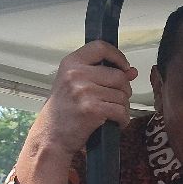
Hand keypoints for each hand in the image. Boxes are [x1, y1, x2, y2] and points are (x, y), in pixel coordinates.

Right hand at [17, 41, 138, 183]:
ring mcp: (84, 91)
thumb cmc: (64, 111)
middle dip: (124, 90)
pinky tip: (115, 123)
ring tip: (111, 114)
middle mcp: (77, 73)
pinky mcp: (92, 109)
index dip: (118, 56)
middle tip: (115, 101)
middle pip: (119, 75)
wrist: (51, 136)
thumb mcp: (77, 86)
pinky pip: (121, 111)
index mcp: (71, 63)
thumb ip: (103, 75)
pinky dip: (123, 120)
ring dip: (123, 107)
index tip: (124, 67)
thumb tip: (132, 71)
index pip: (101, 47)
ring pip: (123, 95)